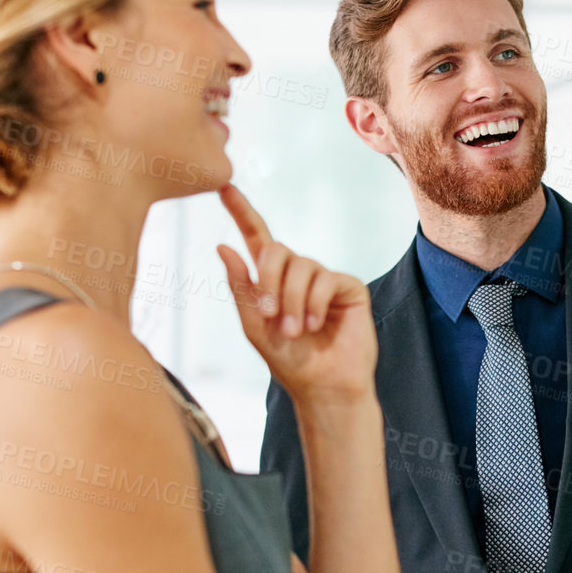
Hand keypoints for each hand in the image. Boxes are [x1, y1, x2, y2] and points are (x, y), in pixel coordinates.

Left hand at [215, 185, 376, 403]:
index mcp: (272, 279)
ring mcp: (324, 278)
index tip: (223, 186)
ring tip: (296, 331)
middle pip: (276, 250)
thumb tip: (223, 245)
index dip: (241, 211)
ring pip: (301, 266)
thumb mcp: (254, 324)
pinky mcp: (348, 286)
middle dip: (268, 282)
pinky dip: (313, 303)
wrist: (324, 386)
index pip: (256, 237)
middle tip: (269, 317)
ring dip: (292, 301)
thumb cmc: (289, 361)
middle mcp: (299, 272)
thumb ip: (240, 285)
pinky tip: (315, 325)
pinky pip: (325, 279)